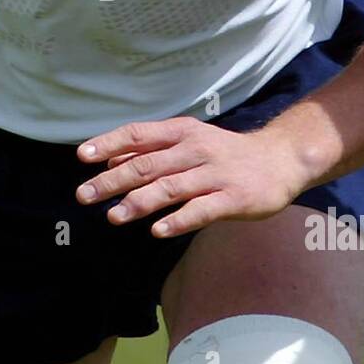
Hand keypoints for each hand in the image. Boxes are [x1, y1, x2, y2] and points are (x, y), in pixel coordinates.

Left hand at [74, 116, 311, 237]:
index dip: (108, 144)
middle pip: (147, 164)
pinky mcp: (233, 198)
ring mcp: (215, 174)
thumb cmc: (226, 153)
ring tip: (113, 216)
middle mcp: (195, 150)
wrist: (281, 159)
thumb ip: (151, 149)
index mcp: (181, 133)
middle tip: (83, 195)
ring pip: (170, 188)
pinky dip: (178, 220)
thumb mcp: (189, 141)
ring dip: (139, 202)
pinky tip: (158, 230)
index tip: (82, 158)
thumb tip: (109, 159)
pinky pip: (201, 210)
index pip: (138, 135)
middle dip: (112, 180)